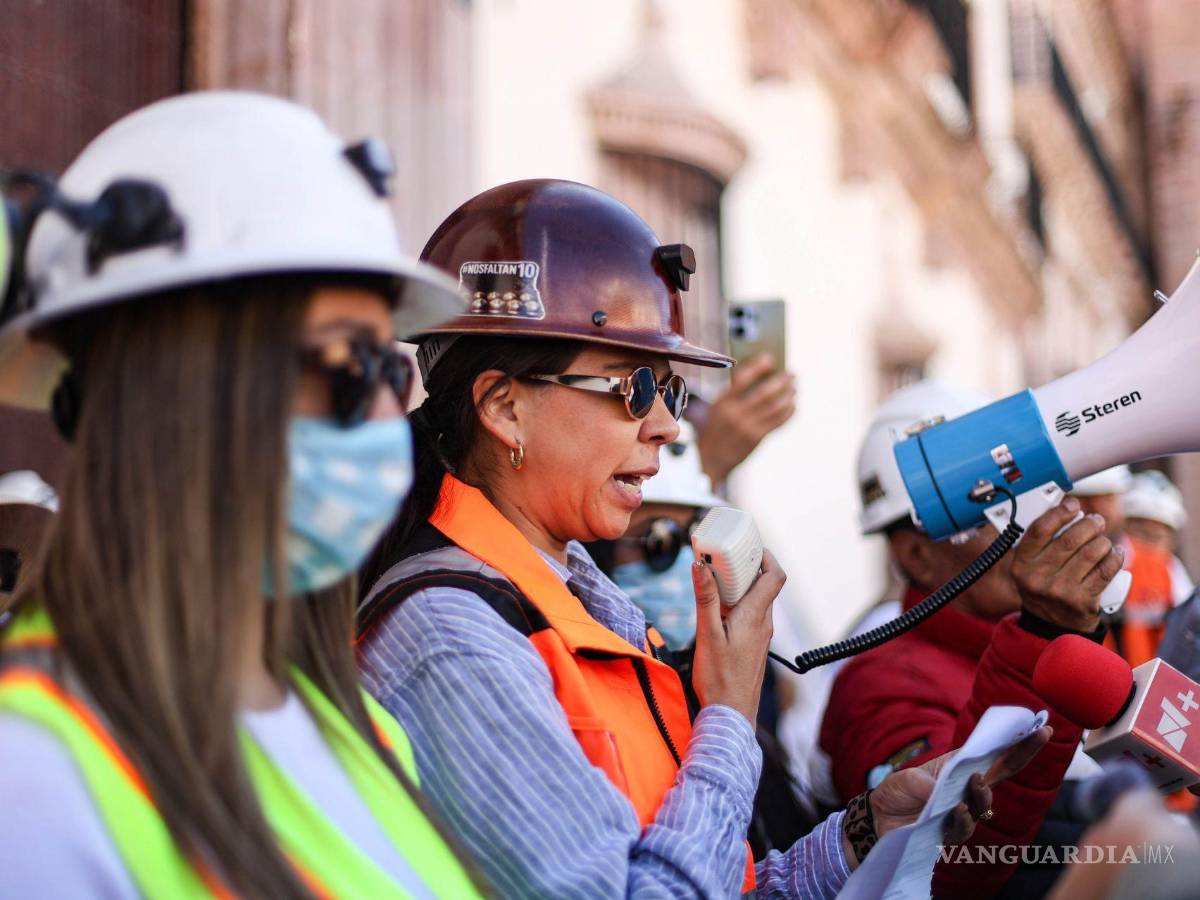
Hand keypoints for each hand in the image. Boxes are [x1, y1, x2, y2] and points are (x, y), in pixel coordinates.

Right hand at [690, 549, 784, 723]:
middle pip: (765, 585)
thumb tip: (701, 566)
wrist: (730, 716)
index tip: (748, 546)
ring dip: (741, 587)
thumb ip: (706, 599)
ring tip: (717, 582)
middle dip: (746, 567)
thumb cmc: (719, 679)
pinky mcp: (753, 647)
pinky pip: (751, 617)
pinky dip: (738, 605)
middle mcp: (764, 624)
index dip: (767, 556)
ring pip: (757, 601)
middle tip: (724, 559)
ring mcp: (760, 637)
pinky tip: (718, 613)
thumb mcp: (707, 635)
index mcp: (756, 616)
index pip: (775, 576)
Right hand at [695, 354, 796, 482]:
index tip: (769, 358)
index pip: (742, 379)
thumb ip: (732, 395)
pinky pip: (779, 421)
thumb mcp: (714, 410)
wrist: (710, 460)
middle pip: (765, 392)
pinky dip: (789, 411)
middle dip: (782, 380)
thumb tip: (757, 375)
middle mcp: (736, 414)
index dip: (758, 366)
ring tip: (794, 387)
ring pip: (776, 406)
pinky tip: (792, 405)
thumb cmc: (713, 432)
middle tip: (791, 373)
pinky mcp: (758, 438)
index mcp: (722, 403)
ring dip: (789, 394)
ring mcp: (748, 427)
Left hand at [842, 726, 1051, 868]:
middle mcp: (967, 790)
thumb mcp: (910, 777)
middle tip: (1019, 746)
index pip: (999, 757)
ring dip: (981, 794)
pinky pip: (964, 829)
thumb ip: (928, 784)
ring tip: (974, 784)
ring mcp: (962, 812)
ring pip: (984, 806)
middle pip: (1001, 777)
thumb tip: (947, 799)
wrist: (878, 816)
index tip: (1043, 729)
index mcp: (962, 768)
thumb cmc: (899, 791)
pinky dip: (962, 819)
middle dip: (1018, 759)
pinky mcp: (949, 833)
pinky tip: (956, 810)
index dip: (1022, 745)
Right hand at [1011, 498, 1124, 631]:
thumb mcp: (1030, 566)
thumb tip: (1064, 507)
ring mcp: (1061, 591)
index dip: (1059, 513)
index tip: (1072, 505)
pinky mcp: (1083, 601)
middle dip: (1089, 524)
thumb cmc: (1044, 585)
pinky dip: (1115, 557)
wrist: (1053, 625)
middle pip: (1070, 540)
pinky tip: (1115, 552)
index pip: (1039, 530)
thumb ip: (1040, 540)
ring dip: (1103, 541)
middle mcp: (1038, 579)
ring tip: (1103, 540)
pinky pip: (1105, 571)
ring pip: (1091, 553)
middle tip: (1096, 521)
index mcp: (1022, 565)